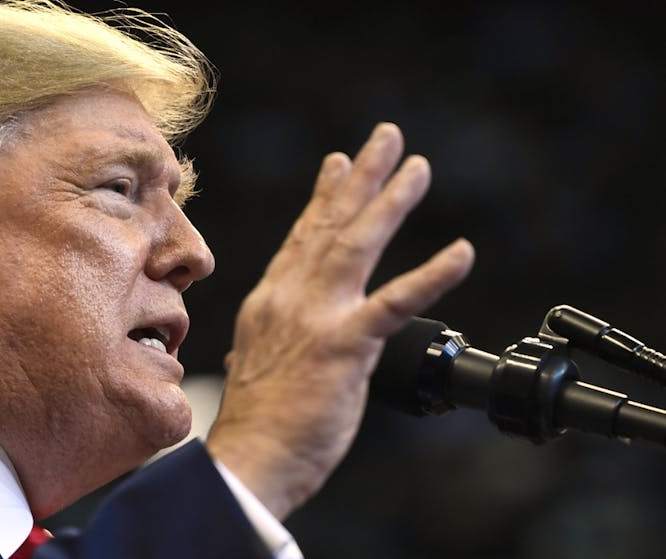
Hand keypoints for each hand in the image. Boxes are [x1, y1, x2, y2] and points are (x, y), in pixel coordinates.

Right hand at [206, 122, 474, 519]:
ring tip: (417, 168)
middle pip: (329, 225)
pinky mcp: (344, 346)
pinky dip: (431, 274)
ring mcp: (316, 317)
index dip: (324, 198)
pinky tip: (460, 252)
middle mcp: (289, 298)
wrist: (248, 459)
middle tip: (385, 138)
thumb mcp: (257, 365)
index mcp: (270, 303)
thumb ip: (273, 339)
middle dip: (361, 178)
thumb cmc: (257, 423)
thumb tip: (269, 341)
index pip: (301, 239)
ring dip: (390, 201)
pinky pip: (394, 302)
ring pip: (356, 245)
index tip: (338, 164)